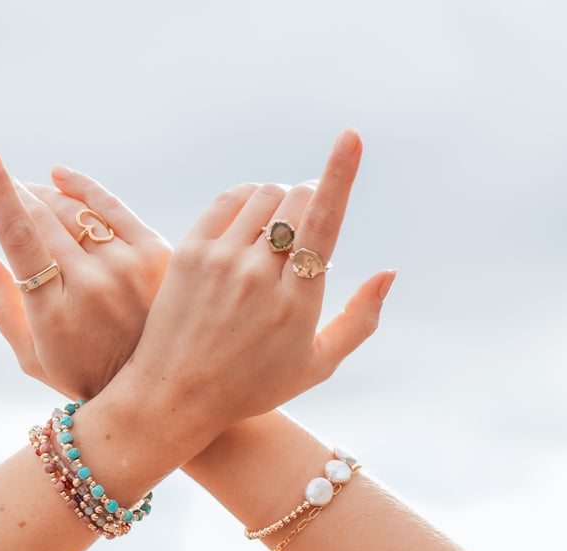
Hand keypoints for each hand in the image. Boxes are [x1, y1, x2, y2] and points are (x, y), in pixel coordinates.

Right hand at [0, 147, 171, 399]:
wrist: (164, 392)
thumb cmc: (85, 377)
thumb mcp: (33, 360)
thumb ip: (2, 309)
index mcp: (54, 311)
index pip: (19, 238)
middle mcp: (90, 284)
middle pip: (44, 218)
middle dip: (20, 194)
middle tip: (10, 187)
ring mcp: (126, 267)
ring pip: (75, 211)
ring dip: (48, 196)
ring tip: (34, 194)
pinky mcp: (156, 254)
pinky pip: (113, 207)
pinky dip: (84, 188)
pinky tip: (63, 178)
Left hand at [110, 128, 394, 450]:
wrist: (177, 395)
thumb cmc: (252, 386)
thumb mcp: (317, 366)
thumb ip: (360, 320)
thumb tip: (389, 273)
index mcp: (297, 302)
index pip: (323, 222)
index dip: (340, 174)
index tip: (350, 137)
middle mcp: (259, 275)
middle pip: (296, 200)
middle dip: (310, 201)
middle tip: (305, 228)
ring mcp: (221, 261)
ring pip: (263, 195)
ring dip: (280, 202)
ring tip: (277, 231)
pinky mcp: (190, 253)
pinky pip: (228, 200)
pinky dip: (246, 198)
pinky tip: (250, 219)